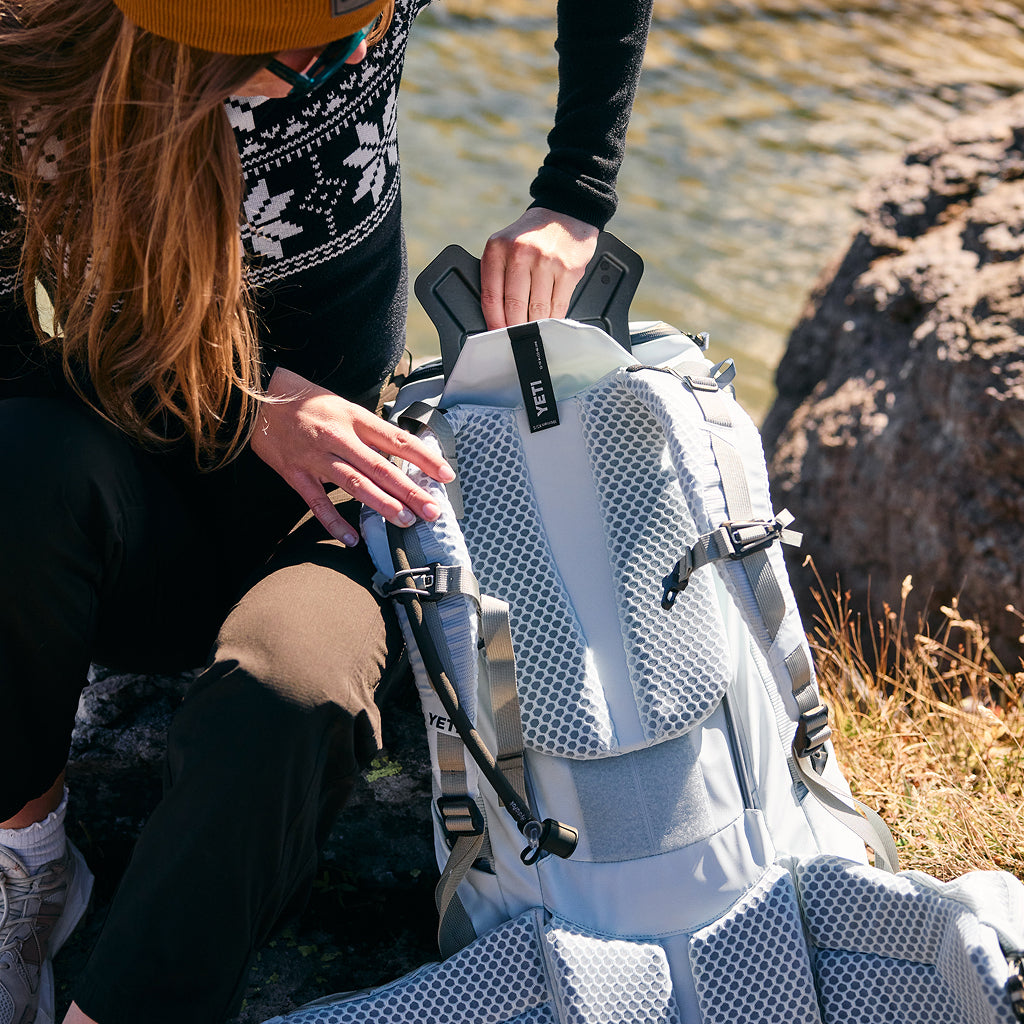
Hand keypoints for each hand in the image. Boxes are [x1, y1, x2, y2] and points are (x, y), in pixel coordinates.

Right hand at [251, 367, 454, 544]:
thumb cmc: (307, 401)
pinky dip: (334, 522)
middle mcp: (338, 436)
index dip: (424, 458)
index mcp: (354, 417)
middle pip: (380, 467)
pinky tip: (352, 539)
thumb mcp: (343, 406)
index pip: (397, 440)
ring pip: (354, 484)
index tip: (446, 475)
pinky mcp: (295, 473)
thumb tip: (402, 454)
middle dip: (409, 490)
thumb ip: (369, 430)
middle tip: (431, 510)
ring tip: (404, 521)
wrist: (257, 397)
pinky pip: (317, 502)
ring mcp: (315, 456)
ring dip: (381, 504)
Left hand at [480, 208, 598, 329]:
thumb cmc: (533, 235)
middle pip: (514, 307)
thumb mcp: (505, 245)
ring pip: (537, 310)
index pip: (491, 296)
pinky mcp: (568, 270)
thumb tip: (496, 315)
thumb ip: (498, 274)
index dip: (493, 322)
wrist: (565, 212)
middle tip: (515, 340)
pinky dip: (553, 319)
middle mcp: (521, 254)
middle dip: (514, 328)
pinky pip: (558, 305)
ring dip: (534, 326)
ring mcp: (547, 262)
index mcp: (498, 249)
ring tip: (532, 333)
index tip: (495, 335)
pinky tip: (549, 323)